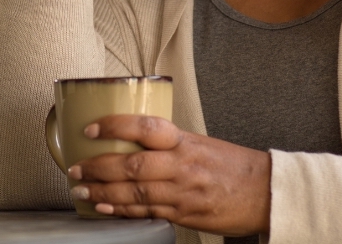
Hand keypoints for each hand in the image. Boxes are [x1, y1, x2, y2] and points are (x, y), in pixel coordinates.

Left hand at [67, 115, 270, 236]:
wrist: (266, 193)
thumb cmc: (232, 165)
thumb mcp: (200, 142)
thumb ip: (167, 142)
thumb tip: (129, 136)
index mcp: (184, 141)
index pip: (145, 128)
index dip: (114, 126)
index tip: (90, 128)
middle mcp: (182, 166)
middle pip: (132, 165)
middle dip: (98, 167)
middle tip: (74, 168)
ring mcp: (182, 193)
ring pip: (135, 192)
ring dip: (103, 192)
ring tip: (80, 190)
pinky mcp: (183, 215)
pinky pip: (147, 213)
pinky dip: (122, 211)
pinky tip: (104, 208)